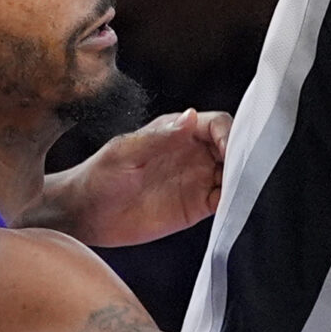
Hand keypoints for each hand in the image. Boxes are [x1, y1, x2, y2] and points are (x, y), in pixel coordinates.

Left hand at [34, 110, 230, 246]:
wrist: (85, 214)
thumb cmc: (99, 176)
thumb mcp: (125, 153)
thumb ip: (160, 138)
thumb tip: (191, 117)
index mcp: (177, 132)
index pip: (217, 124)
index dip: (230, 134)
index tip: (230, 150)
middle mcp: (193, 153)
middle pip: (232, 148)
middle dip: (244, 156)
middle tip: (245, 172)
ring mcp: (196, 180)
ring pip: (233, 175)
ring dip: (242, 181)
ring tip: (243, 192)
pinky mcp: (196, 206)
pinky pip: (224, 201)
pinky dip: (234, 203)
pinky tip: (232, 207)